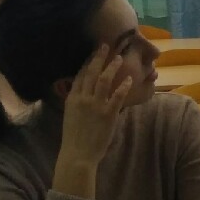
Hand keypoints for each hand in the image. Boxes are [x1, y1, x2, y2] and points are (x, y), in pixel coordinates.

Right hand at [59, 45, 130, 170]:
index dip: (88, 62)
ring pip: (105, 80)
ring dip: (113, 67)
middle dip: (99, 57)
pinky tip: (129, 79)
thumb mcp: (70, 115)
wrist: (78, 154)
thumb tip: (84, 93)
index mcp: (72, 98)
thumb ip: (77, 102)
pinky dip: (124, 86)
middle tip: (106, 46)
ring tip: (120, 58)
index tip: (94, 53)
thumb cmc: (74, 137)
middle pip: (92, 72)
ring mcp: (96, 105)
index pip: (80, 75)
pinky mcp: (108, 114)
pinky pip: (118, 96)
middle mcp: (83, 98)